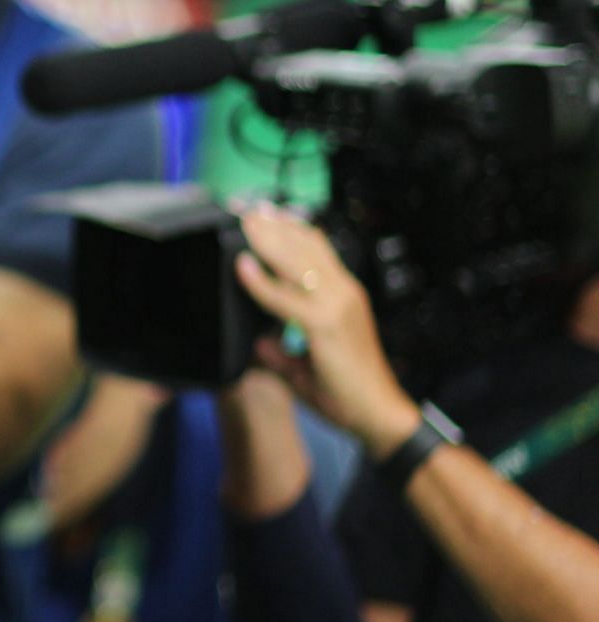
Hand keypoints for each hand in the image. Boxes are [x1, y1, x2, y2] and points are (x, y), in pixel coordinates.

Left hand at [233, 206, 421, 457]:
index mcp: (342, 295)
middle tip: (246, 207)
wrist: (378, 414)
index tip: (265, 216)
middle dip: (274, 225)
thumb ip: (280, 352)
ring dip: (267, 239)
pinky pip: (286, 298)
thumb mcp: (305, 366)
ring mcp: (337, 305)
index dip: (290, 230)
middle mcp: (342, 293)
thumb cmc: (348, 392)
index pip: (316, 250)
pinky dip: (262, 281)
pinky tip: (243, 266)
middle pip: (306, 246)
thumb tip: (258, 341)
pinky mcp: (326, 324)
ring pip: (297, 262)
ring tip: (244, 221)